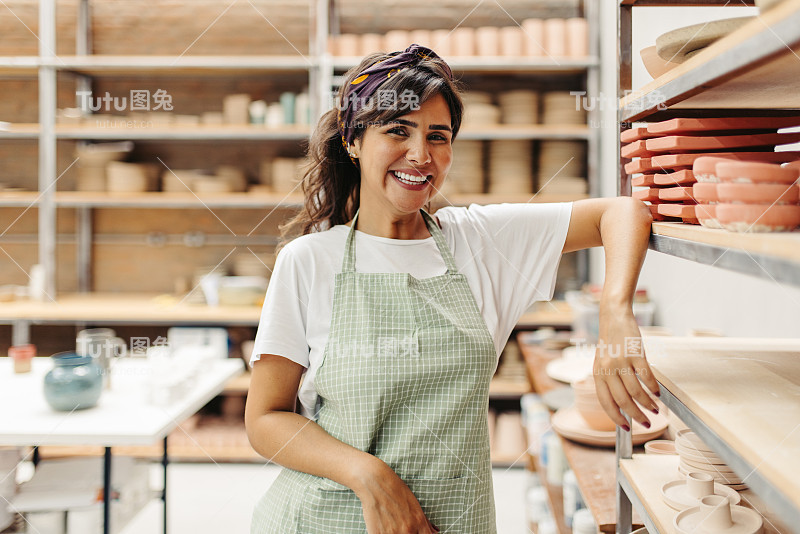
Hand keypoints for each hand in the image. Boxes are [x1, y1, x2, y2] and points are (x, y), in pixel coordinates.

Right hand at [350, 457, 438, 533]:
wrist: (375, 482)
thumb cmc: (395, 489)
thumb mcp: (414, 503)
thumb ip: (425, 521)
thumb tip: (436, 531)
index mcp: (418, 521)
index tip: (417, 533)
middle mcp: (408, 529)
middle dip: (408, 533)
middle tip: (400, 525)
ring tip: (390, 525)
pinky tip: (382, 526)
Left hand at [593, 308, 659, 429]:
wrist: (613, 317)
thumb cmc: (610, 342)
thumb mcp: (602, 362)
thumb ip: (608, 380)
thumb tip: (622, 404)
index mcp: (598, 374)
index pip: (606, 403)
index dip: (616, 417)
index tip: (626, 428)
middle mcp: (608, 369)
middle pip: (623, 401)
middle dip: (636, 415)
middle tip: (647, 422)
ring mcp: (622, 362)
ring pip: (637, 392)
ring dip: (648, 404)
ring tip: (655, 409)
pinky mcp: (636, 354)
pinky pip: (647, 377)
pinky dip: (654, 388)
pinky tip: (658, 393)